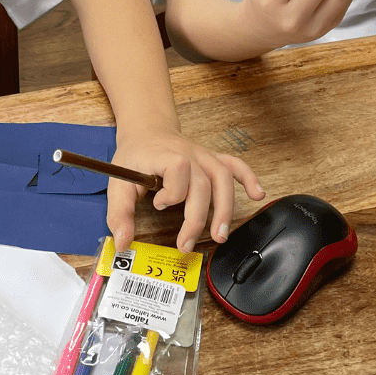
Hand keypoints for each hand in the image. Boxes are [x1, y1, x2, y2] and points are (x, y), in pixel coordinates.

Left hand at [106, 128, 265, 252]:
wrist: (147, 130)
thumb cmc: (135, 156)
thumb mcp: (118, 181)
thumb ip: (119, 214)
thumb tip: (122, 244)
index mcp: (166, 155)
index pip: (179, 169)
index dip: (171, 192)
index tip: (158, 204)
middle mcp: (189, 154)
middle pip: (203, 184)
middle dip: (197, 218)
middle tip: (186, 244)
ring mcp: (203, 156)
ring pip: (222, 177)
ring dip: (225, 208)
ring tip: (220, 235)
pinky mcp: (212, 160)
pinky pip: (235, 165)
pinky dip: (248, 178)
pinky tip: (257, 194)